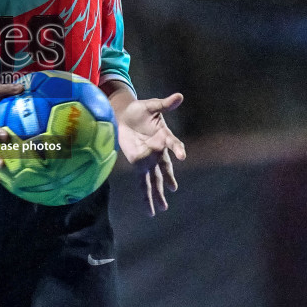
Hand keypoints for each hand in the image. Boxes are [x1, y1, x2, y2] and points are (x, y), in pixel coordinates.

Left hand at [115, 93, 185, 216]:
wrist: (125, 114)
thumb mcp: (153, 105)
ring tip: (161, 209)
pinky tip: (147, 205)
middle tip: (172, 190)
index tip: (181, 156)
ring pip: (153, 180)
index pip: (173, 144)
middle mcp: (158, 151)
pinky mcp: (137, 162)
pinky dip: (144, 191)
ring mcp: (148, 159)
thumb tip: (179, 96)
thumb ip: (165, 104)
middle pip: (164, 169)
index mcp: (164, 137)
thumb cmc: (141, 110)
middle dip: (167, 180)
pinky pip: (141, 180)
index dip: (177, 149)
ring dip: (156, 194)